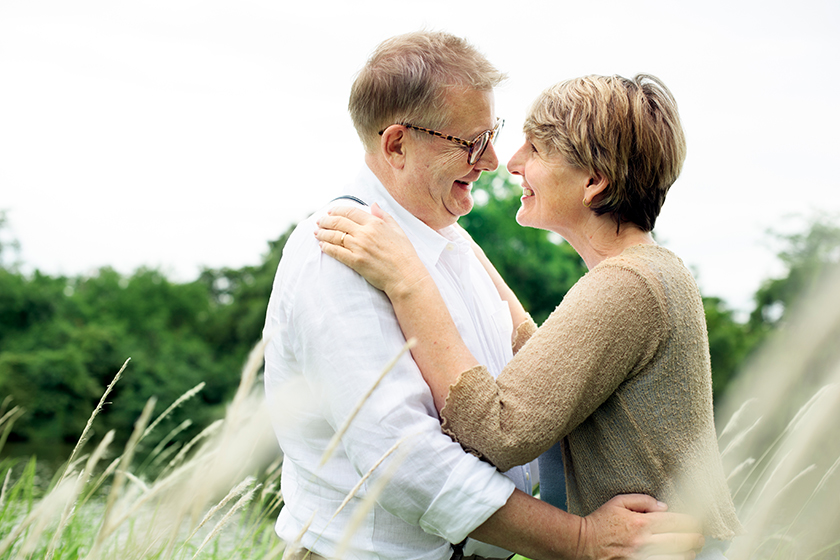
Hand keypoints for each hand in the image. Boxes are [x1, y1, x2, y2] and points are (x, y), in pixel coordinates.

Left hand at [315, 203, 429, 296]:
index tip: (330, 212)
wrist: (406, 276)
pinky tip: (322, 246)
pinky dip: (327, 247)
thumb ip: (384, 216)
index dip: (337, 210)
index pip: (350, 212)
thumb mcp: (398, 230)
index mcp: (375, 223)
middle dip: (326, 221)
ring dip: (323, 233)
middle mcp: (365, 233)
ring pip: (335, 236)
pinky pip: (336, 252)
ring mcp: (359, 247)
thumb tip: (373, 204)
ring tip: (317, 233)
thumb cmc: (404, 254)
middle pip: (338, 222)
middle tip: (319, 222)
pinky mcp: (356, 261)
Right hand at [578, 495, 703, 559]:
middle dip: (694, 539)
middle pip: (679, 541)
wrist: (583, 542)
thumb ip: (643, 501)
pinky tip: (678, 558)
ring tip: (692, 549)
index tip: (695, 523)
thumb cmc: (600, 521)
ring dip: (688, 553)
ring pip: (674, 557)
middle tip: (700, 537)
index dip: (689, 522)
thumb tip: (663, 507)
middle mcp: (644, 541)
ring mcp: (641, 556)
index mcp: (641, 522)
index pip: (674, 522)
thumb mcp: (619, 502)